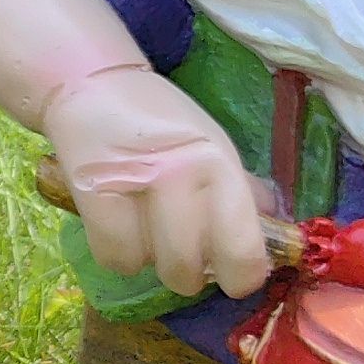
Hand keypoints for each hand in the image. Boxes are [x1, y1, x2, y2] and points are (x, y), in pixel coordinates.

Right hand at [44, 63, 271, 300]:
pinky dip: (117, 252)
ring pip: (149, 266)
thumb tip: (273, 230)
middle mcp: (180, 174)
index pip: (242, 251)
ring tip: (145, 227)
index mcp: (219, 164)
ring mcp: (133, 183)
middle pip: (188, 270)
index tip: (233, 276)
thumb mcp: (213, 146)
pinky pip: (113, 257)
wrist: (95, 86)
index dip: (241, 277)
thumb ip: (242, 191)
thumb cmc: (162, 121)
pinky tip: (119, 227)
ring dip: (149, 258)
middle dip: (186, 270)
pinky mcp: (90, 193)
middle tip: (180, 248)